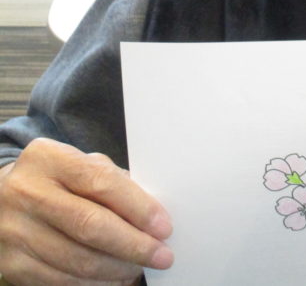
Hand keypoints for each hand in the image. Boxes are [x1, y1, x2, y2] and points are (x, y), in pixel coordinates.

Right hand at [0, 138, 172, 284]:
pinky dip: (94, 284)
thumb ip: (115, 183)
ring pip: (77, 259)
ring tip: (139, 267)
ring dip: (117, 269)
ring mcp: (14, 230)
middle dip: (134, 245)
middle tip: (162, 255)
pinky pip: (60, 281)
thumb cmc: (59, 181)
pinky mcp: (11, 263)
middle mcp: (25, 192)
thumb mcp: (84, 166)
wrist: (4, 199)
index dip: (138, 207)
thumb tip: (153, 217)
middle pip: (90, 225)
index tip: (164, 227)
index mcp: (49, 158)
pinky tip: (114, 279)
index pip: (101, 182)